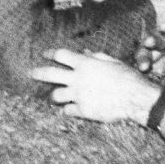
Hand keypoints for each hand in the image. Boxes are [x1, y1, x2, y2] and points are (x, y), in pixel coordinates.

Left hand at [30, 49, 161, 125]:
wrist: (135, 97)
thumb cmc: (126, 76)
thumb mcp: (110, 60)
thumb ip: (95, 56)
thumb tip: (85, 52)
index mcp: (84, 63)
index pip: (60, 55)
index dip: (51, 53)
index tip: (44, 53)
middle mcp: (78, 78)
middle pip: (51, 74)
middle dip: (38, 72)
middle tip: (30, 73)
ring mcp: (79, 95)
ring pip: (56, 95)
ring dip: (53, 95)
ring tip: (52, 97)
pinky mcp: (84, 111)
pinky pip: (68, 110)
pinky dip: (67, 109)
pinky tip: (68, 109)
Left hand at [134, 17, 164, 75]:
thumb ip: (162, 68)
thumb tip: (157, 76)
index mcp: (155, 49)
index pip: (146, 54)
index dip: (144, 60)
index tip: (144, 68)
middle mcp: (163, 37)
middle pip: (156, 39)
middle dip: (152, 40)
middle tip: (148, 43)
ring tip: (164, 27)